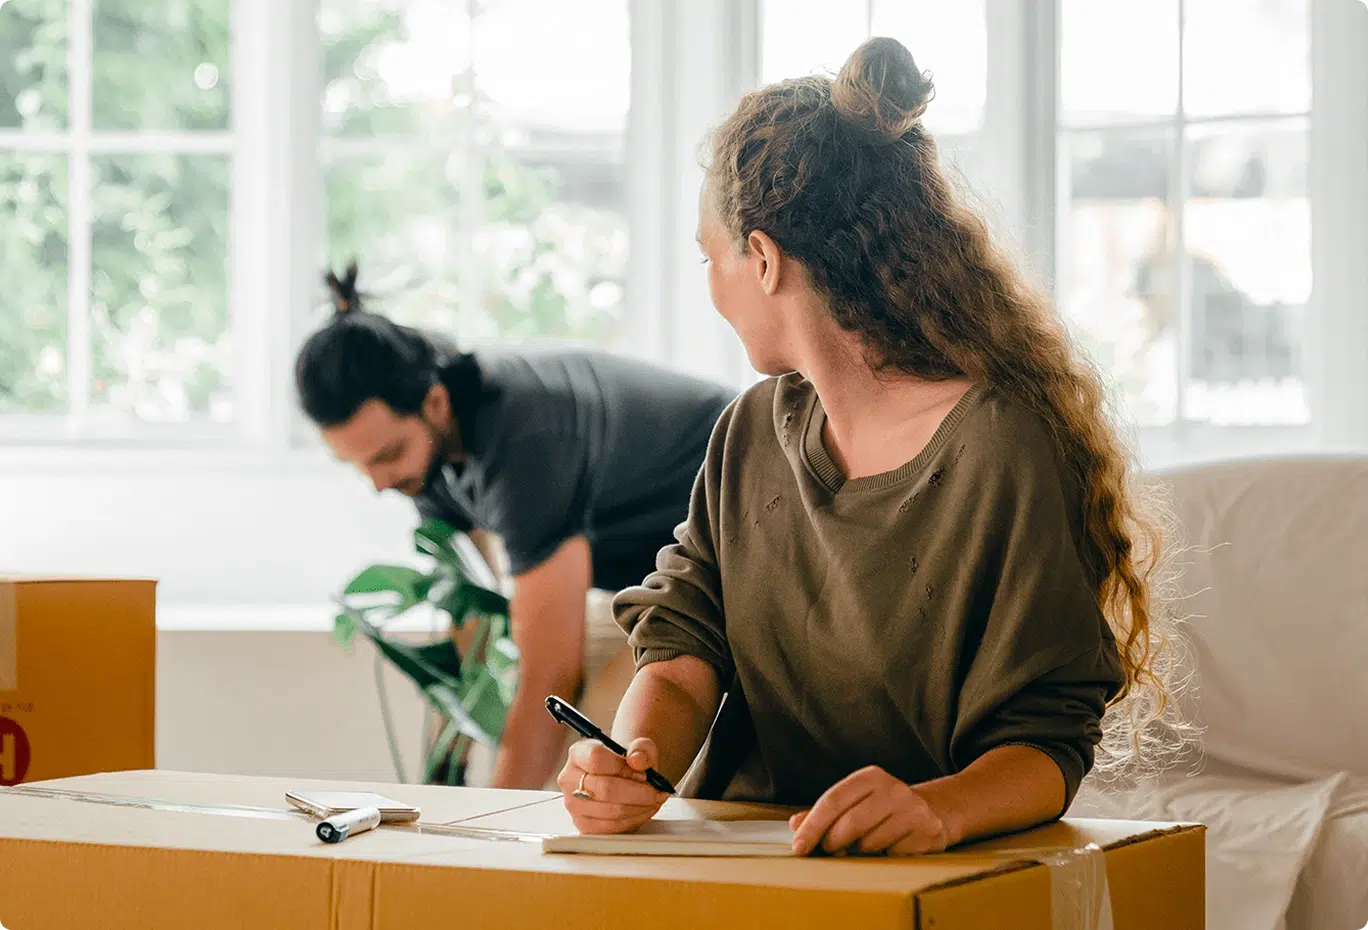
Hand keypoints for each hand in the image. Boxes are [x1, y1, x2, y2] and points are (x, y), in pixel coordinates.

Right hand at [556, 737, 670, 833]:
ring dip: (639, 807)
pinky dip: (633, 820)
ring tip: (653, 800)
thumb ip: (641, 749)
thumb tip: (637, 760)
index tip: (643, 773)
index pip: (596, 759)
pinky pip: (611, 828)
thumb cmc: (626, 762)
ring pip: (610, 811)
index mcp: (578, 753)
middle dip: (638, 792)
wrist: (621, 777)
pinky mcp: (583, 825)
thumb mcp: (638, 747)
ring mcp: (574, 804)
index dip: (624, 767)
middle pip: (605, 788)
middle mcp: (569, 779)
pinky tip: (643, 810)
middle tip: (655, 791)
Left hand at [789, 766, 949, 856]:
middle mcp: (893, 790)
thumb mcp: (856, 802)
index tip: (799, 848)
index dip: (812, 826)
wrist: (936, 811)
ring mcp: (913, 811)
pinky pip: (891, 856)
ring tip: (864, 846)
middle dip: (832, 844)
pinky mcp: (927, 833)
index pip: (833, 800)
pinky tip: (888, 849)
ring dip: (858, 853)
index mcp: (870, 777)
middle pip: (849, 824)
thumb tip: (796, 824)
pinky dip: (882, 858)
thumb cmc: (884, 809)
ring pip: (869, 844)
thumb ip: (825, 813)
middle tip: (830, 851)